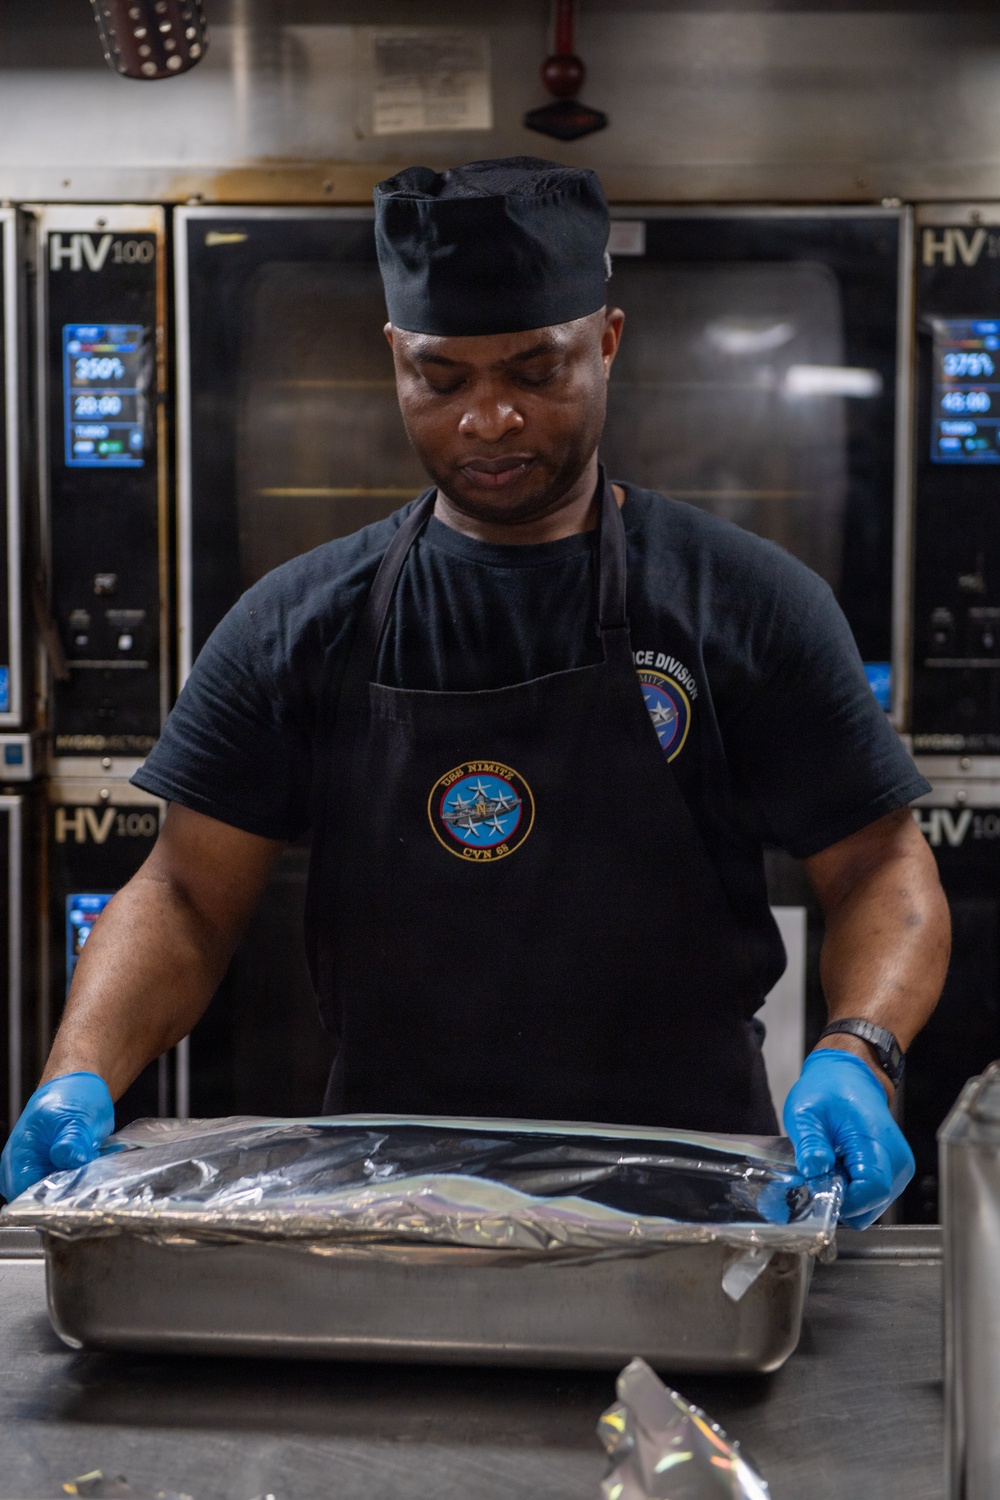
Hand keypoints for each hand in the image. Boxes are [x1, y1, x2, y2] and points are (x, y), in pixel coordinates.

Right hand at [1, 1072, 114, 1202]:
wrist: (78, 1087)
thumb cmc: (71, 1097)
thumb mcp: (76, 1117)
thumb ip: (72, 1141)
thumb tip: (68, 1158)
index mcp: (18, 1157)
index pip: (26, 1198)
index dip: (51, 1203)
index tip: (76, 1196)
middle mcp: (21, 1170)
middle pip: (41, 1202)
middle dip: (68, 1197)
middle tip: (90, 1182)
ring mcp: (36, 1172)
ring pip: (56, 1196)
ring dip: (77, 1189)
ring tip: (93, 1169)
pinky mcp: (51, 1173)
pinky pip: (65, 1187)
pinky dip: (81, 1181)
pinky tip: (93, 1168)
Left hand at [783, 1048, 914, 1229]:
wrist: (851, 1075)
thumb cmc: (830, 1089)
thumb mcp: (805, 1112)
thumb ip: (811, 1144)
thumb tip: (815, 1173)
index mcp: (876, 1141)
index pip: (871, 1191)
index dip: (843, 1200)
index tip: (819, 1187)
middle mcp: (897, 1160)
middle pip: (871, 1205)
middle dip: (841, 1200)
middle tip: (818, 1174)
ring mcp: (899, 1168)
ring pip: (872, 1206)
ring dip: (846, 1195)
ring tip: (829, 1165)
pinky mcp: (895, 1172)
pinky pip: (873, 1197)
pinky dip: (854, 1190)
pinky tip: (840, 1167)